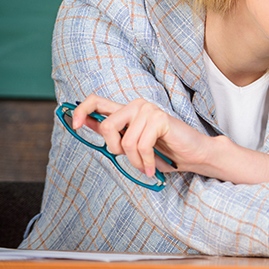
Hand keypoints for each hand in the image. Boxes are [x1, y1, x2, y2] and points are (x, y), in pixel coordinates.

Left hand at [72, 93, 268, 184]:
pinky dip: (144, 161)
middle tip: (131, 158)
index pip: (96, 101)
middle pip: (107, 126)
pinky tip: (152, 167)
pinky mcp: (159, 118)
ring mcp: (149, 110)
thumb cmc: (165, 151)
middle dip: (115, 149)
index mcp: (127, 111)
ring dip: (134, 160)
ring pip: (124, 141)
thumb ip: (113, 134)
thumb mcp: (133, 145)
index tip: (75, 124)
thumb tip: (86, 124)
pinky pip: (140, 145)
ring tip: (145, 165)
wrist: (194, 154)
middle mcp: (136, 106)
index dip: (81, 110)